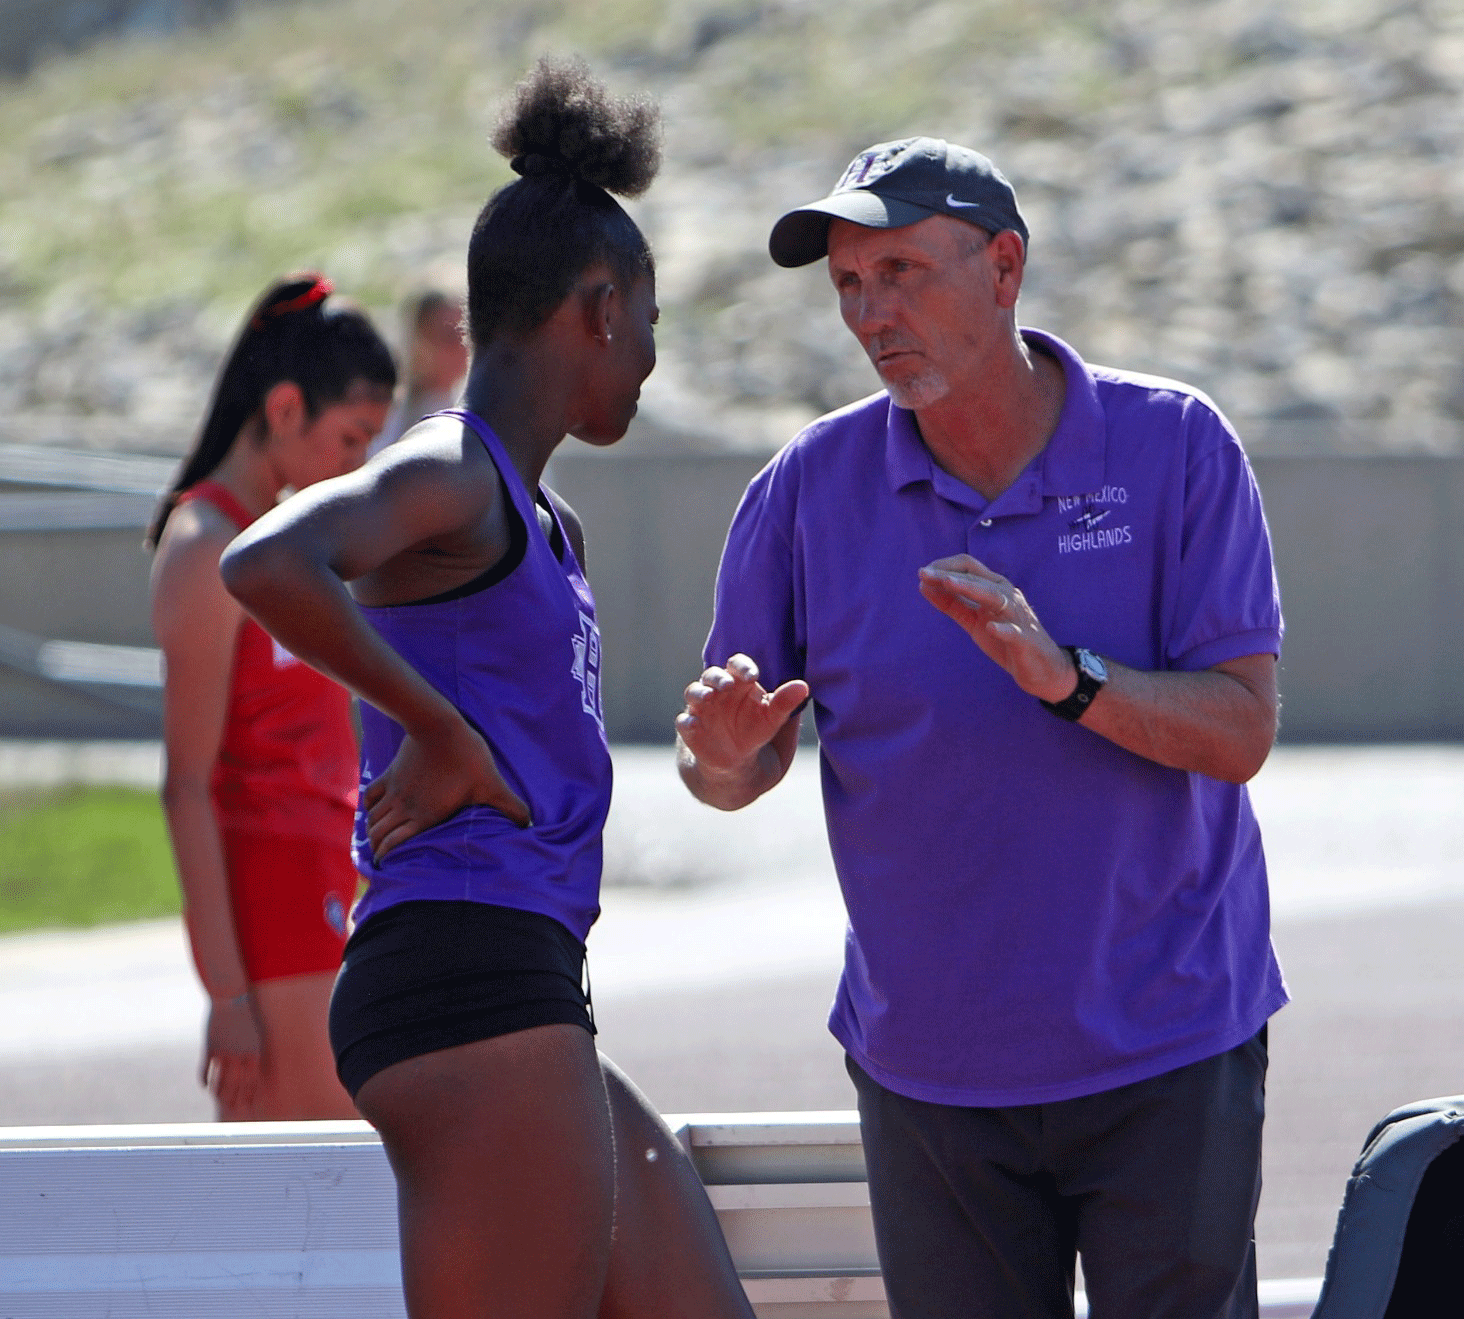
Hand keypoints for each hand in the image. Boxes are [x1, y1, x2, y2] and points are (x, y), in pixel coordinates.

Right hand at [203, 993, 261, 1113]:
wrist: (232, 996)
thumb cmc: (247, 1012)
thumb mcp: (256, 1031)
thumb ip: (255, 1048)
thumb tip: (256, 1061)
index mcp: (255, 1052)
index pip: (252, 1082)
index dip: (249, 1094)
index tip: (247, 1104)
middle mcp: (240, 1055)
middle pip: (236, 1085)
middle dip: (233, 1098)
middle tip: (231, 1108)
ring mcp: (223, 1053)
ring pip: (219, 1081)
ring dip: (218, 1092)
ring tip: (217, 1100)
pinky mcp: (210, 1048)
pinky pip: (205, 1070)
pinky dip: (204, 1079)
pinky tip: (204, 1086)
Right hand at [365, 716, 529, 860]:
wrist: (438, 725)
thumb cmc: (466, 756)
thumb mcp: (491, 783)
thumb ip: (509, 805)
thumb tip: (529, 823)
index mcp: (424, 816)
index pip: (393, 845)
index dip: (387, 859)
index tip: (389, 870)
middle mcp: (403, 807)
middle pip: (377, 835)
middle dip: (377, 849)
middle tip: (383, 858)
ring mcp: (395, 790)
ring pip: (372, 819)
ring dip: (373, 831)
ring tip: (377, 841)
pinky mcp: (390, 773)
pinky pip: (371, 796)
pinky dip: (369, 808)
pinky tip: (374, 812)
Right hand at [675, 653, 808, 776]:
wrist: (736, 758)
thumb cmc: (755, 728)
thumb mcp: (772, 718)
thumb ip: (785, 702)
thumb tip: (804, 687)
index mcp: (738, 682)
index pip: (736, 665)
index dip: (742, 667)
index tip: (753, 676)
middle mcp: (717, 690)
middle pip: (712, 675)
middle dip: (718, 678)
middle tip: (727, 685)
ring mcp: (701, 707)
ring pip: (694, 692)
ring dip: (699, 693)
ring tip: (708, 697)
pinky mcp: (690, 727)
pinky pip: (684, 721)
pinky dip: (687, 721)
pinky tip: (693, 723)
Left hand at [917, 555, 1075, 701]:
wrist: (1040, 668)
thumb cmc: (1004, 640)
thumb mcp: (973, 620)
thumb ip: (952, 604)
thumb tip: (924, 585)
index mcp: (995, 589)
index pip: (970, 568)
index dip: (945, 567)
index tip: (923, 572)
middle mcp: (1007, 597)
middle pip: (977, 579)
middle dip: (949, 575)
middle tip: (923, 573)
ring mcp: (1017, 618)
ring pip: (994, 598)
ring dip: (970, 589)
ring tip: (948, 584)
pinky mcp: (1025, 640)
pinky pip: (1014, 633)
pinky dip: (1003, 629)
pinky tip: (990, 628)